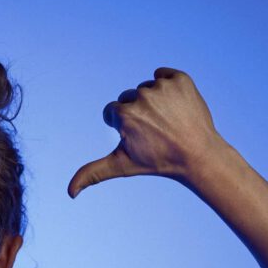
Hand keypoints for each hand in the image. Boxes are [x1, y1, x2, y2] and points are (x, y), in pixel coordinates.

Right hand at [68, 67, 221, 196]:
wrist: (197, 154)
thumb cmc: (158, 162)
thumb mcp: (122, 166)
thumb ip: (93, 173)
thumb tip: (69, 193)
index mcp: (124, 115)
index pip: (113, 112)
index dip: (123, 126)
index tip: (139, 137)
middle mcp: (141, 96)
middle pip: (129, 98)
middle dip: (137, 113)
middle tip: (155, 131)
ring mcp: (162, 87)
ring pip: (146, 88)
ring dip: (153, 102)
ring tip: (167, 121)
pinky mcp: (180, 78)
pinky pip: (164, 75)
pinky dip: (168, 87)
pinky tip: (175, 107)